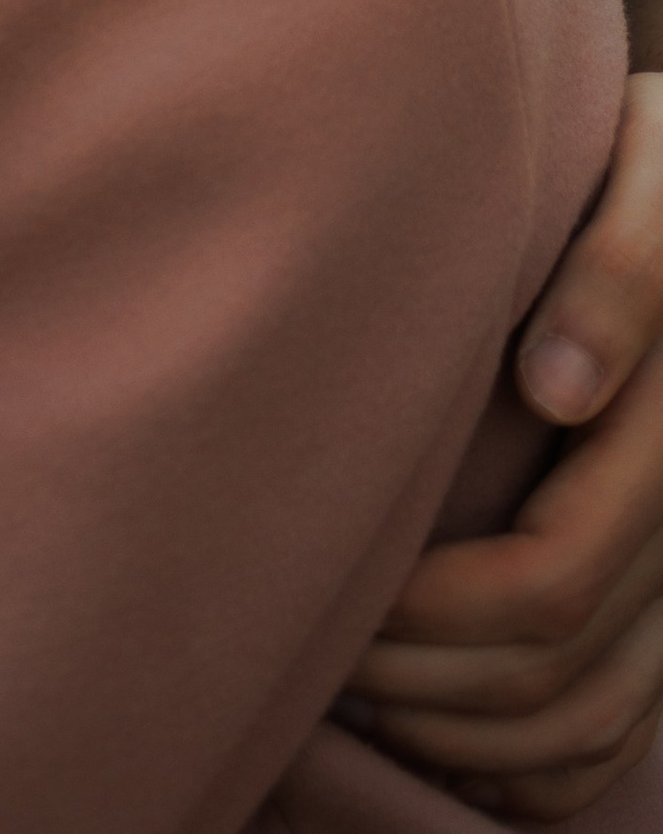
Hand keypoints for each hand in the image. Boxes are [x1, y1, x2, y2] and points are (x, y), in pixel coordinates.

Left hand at [346, 71, 662, 817]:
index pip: (549, 580)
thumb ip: (619, 274)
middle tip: (304, 655)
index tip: (332, 588)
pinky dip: (532, 764)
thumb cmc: (657, 168)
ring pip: (587, 721)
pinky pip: (617, 726)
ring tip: (348, 694)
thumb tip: (560, 388)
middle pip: (557, 672)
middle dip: (424, 687)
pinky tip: (439, 734)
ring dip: (465, 738)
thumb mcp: (657, 181)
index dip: (429, 613)